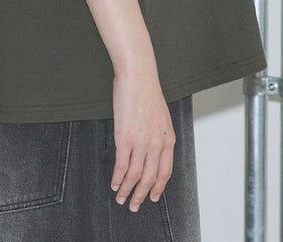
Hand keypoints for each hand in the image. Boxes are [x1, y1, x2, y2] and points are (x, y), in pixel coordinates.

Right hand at [111, 68, 175, 211]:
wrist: (138, 76)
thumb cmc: (147, 92)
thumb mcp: (161, 117)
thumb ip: (159, 135)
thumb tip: (153, 151)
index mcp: (168, 138)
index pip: (165, 171)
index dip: (158, 187)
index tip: (153, 197)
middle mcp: (157, 143)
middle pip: (150, 178)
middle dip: (142, 195)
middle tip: (134, 205)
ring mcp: (141, 142)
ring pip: (135, 176)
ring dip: (127, 190)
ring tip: (120, 197)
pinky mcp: (124, 138)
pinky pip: (122, 165)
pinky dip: (117, 177)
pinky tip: (114, 183)